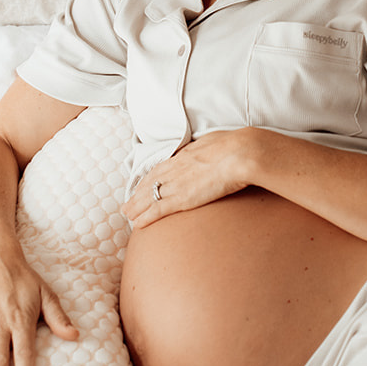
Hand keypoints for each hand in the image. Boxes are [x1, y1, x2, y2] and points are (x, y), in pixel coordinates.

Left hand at [122, 129, 253, 228]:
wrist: (240, 154)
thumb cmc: (233, 146)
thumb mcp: (214, 141)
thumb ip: (206, 148)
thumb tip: (207, 148)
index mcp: (183, 156)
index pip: (159, 170)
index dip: (148, 180)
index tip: (141, 188)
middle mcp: (175, 170)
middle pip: (150, 184)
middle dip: (137, 196)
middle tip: (127, 205)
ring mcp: (177, 184)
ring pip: (150, 198)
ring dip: (136, 208)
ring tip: (128, 216)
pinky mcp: (182, 199)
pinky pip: (159, 209)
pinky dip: (146, 217)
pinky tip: (138, 224)